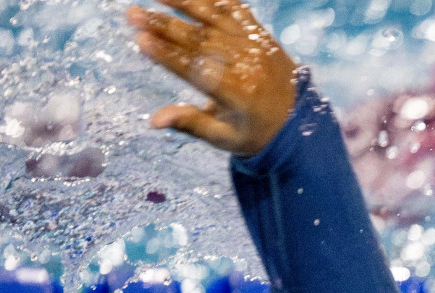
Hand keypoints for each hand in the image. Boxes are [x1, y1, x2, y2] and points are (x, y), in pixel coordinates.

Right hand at [128, 0, 298, 156]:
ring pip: (215, 18)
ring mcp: (256, 46)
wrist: (301, 120)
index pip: (196, 70)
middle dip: (164, 26)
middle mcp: (248, 65)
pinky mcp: (261, 34)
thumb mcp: (226, 138)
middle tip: (132, 14)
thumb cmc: (257, 133)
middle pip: (199, 40)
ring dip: (182, 3)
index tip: (140, 41)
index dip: (166, 55)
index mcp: (239, 94)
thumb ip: (191, 123)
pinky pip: (235, 9)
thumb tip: (153, 121)